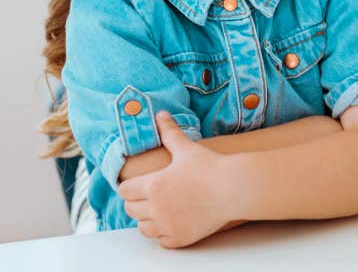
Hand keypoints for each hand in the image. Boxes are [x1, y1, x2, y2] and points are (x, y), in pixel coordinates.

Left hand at [117, 111, 235, 247]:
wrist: (233, 188)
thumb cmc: (210, 167)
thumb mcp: (186, 148)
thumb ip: (170, 132)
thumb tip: (161, 115)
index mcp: (152, 185)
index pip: (124, 191)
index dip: (129, 186)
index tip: (137, 184)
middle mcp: (155, 208)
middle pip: (130, 210)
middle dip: (136, 202)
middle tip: (148, 195)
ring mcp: (167, 225)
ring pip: (143, 228)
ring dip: (147, 219)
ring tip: (159, 209)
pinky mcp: (180, 238)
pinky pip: (161, 241)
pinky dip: (163, 233)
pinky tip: (172, 222)